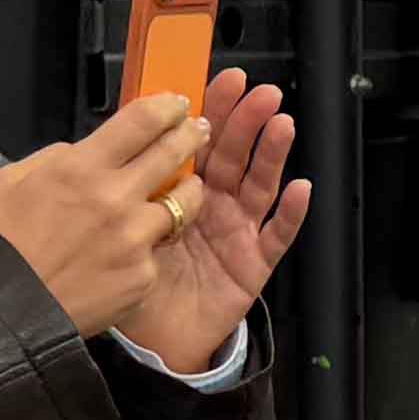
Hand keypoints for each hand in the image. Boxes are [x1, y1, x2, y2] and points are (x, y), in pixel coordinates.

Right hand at [0, 97, 209, 335]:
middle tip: (199, 129)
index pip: (141, 121)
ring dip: (187, 193)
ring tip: (186, 190)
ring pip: (183, 204)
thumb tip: (92, 151)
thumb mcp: (16, 178)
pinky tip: (134, 251)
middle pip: (171, 153)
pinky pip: (157, 250)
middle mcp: (115, 198)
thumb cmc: (7, 240)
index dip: (166, 106)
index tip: (177, 104)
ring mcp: (134, 238)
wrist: (8, 307)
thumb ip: (60, 157)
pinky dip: (151, 246)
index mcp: (82, 168)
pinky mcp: (143, 275)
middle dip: (191, 134)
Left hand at [122, 70, 307, 373]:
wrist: (150, 339)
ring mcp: (238, 233)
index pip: (200, 142)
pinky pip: (276, 236)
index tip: (224, 80)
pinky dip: (291, 214)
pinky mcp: (253, 265)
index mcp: (183, 190)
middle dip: (248, 121)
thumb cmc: (137, 281)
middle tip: (259, 92)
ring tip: (281, 124)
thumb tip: (118, 138)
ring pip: (258, 186)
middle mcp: (215, 205)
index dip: (214, 110)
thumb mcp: (125, 227)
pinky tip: (300, 189)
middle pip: (234, 155)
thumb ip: (129, 187)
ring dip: (272, 154)